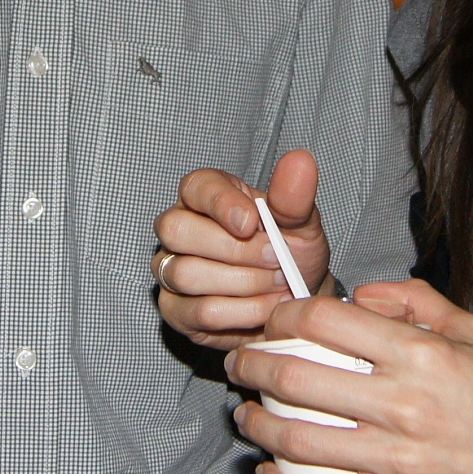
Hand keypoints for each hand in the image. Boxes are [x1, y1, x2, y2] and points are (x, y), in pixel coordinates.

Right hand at [153, 150, 334, 351]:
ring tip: (278, 285)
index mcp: (206, 196)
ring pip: (185, 274)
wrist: (296, 300)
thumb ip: (294, 197)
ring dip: (243, 283)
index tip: (252, 223)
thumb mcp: (301, 224)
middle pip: (177, 230)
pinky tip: (266, 308)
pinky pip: (199, 311)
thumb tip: (300, 160)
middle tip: (277, 260)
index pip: (195, 187)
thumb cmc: (292, 253)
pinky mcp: (176, 310)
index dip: (220, 204)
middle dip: (234, 250)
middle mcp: (179, 229)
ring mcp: (170, 270)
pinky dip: (241, 313)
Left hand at [224, 279, 472, 473]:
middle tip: (240, 365)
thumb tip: (365, 293)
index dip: (284, 314)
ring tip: (247, 418)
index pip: (327, 320)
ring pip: (297, 441)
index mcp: (423, 355)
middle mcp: (405, 405)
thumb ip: (420, 303)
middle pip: (296, 378)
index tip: (272, 320)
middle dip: (251, 367)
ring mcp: (399, 461)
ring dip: (256, 427)